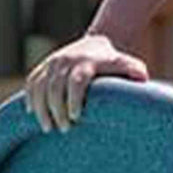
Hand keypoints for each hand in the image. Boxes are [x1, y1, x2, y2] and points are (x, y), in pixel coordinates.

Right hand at [24, 33, 148, 133]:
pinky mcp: (42, 67)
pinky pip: (31, 82)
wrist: (95, 43)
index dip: (74, 99)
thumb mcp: (126, 63)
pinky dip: (29, 98)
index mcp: (85, 61)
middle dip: (56, 110)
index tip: (75, 117)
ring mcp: (51, 63)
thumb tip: (143, 77)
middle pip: (55, 87)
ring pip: (39, 86)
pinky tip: (32, 113)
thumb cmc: (112, 61)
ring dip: (41, 108)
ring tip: (47, 128)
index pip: (76, 80)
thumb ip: (134, 69)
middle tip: (63, 129)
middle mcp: (65, 60)